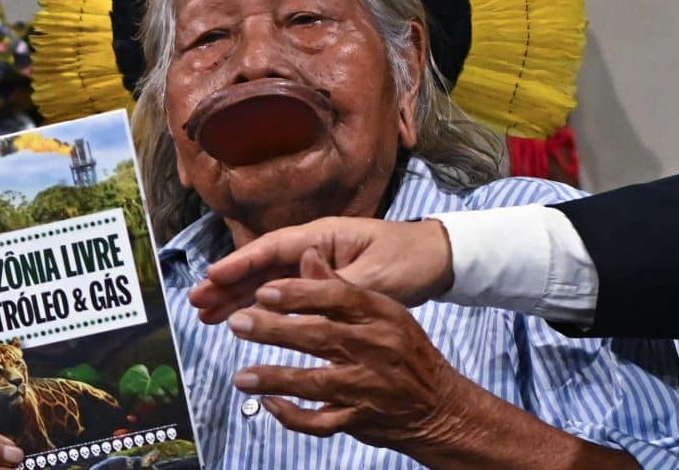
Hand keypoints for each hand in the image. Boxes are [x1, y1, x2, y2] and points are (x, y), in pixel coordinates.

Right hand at [190, 217, 452, 322]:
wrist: (437, 262)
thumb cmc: (409, 261)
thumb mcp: (375, 275)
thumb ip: (333, 280)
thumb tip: (296, 276)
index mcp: (323, 237)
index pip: (272, 248)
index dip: (239, 263)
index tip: (211, 277)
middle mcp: (313, 248)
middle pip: (261, 266)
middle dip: (228, 283)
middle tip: (196, 302)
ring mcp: (315, 265)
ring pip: (268, 282)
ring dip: (237, 296)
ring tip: (206, 315)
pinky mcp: (321, 283)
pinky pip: (284, 295)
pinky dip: (261, 307)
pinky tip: (241, 318)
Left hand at [226, 248, 469, 459]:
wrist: (440, 407)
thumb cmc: (404, 351)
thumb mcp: (382, 310)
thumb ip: (340, 285)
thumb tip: (306, 256)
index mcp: (381, 316)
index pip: (339, 297)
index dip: (299, 293)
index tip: (263, 291)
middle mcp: (376, 350)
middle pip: (320, 337)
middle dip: (274, 330)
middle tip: (238, 323)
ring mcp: (368, 388)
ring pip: (315, 382)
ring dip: (274, 378)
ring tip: (241, 375)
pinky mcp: (361, 419)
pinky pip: (321, 422)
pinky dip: (293, 416)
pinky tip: (270, 404)